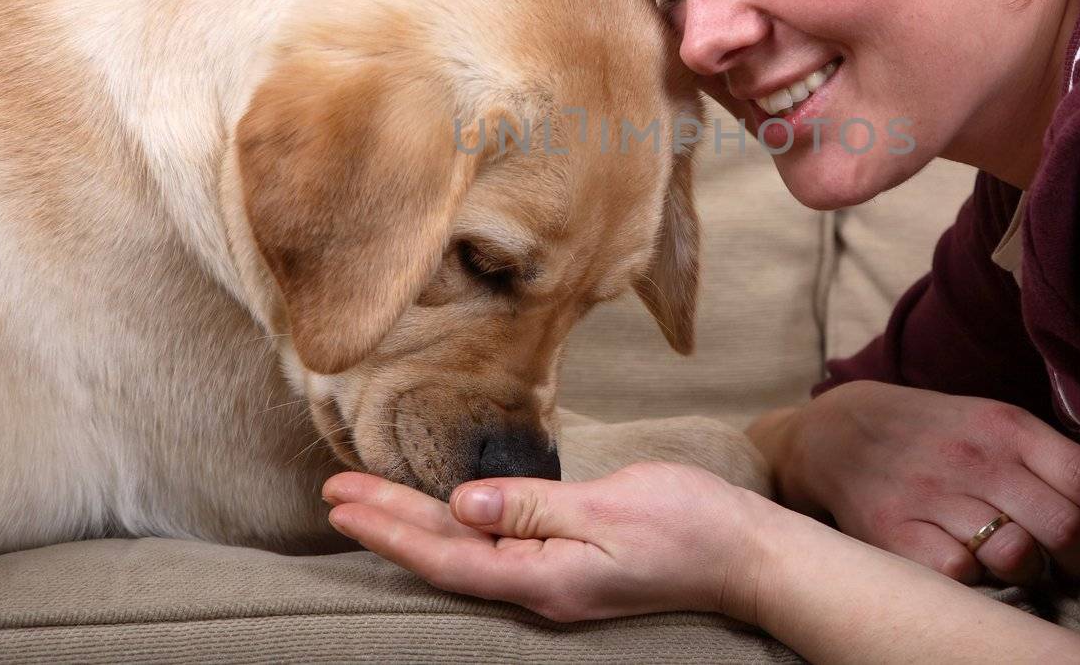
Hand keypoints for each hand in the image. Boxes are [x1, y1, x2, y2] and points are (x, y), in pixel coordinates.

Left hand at [322, 462, 769, 622]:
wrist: (746, 553)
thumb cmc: (688, 526)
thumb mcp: (610, 509)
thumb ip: (532, 507)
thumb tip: (462, 504)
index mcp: (544, 578)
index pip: (446, 555)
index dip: (389, 529)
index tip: (342, 500)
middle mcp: (540, 588)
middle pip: (447, 555)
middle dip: (387, 523)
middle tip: (333, 492)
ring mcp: (555, 580)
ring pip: (467, 552)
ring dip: (414, 524)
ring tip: (367, 502)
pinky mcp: (570, 565)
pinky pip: (496, 547)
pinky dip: (456, 526)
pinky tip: (442, 514)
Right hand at [749, 381, 1079, 585]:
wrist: (838, 431)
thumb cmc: (935, 433)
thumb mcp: (993, 422)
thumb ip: (1051, 457)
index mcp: (1007, 426)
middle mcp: (974, 459)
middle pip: (1064, 529)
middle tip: (1070, 563)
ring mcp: (934, 497)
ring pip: (1019, 559)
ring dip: (1030, 572)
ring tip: (1016, 560)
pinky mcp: (897, 533)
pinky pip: (963, 578)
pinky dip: (976, 582)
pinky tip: (968, 563)